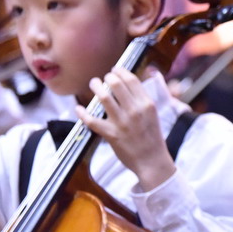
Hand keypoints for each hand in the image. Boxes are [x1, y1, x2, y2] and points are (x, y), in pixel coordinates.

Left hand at [77, 67, 174, 190]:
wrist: (152, 160)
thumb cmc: (152, 137)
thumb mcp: (154, 114)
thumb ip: (143, 98)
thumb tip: (135, 80)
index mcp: (147, 104)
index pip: (132, 80)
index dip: (120, 71)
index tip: (115, 70)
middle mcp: (135, 111)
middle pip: (116, 84)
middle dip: (107, 77)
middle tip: (103, 79)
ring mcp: (122, 122)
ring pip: (103, 97)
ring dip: (95, 87)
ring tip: (93, 84)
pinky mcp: (111, 134)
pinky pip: (92, 120)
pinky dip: (82, 113)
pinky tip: (78, 108)